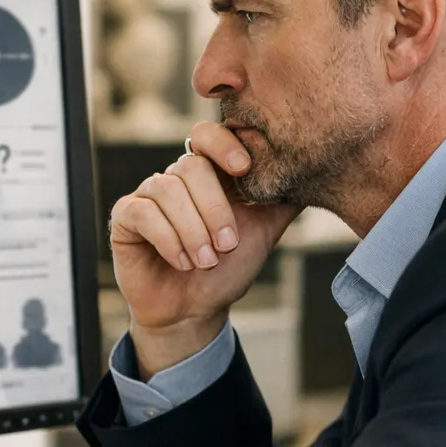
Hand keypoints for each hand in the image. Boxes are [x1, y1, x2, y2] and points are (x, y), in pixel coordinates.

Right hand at [108, 120, 299, 374]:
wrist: (193, 311)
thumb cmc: (227, 269)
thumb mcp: (264, 230)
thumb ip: (284, 199)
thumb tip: (319, 169)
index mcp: (209, 174)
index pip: (208, 135)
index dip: (224, 144)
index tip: (245, 169)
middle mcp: (176, 178)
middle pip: (190, 166)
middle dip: (214, 208)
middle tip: (227, 245)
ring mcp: (148, 196)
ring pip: (166, 189)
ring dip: (192, 229)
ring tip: (206, 260)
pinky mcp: (125, 217)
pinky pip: (142, 212)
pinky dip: (167, 238)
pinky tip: (181, 262)